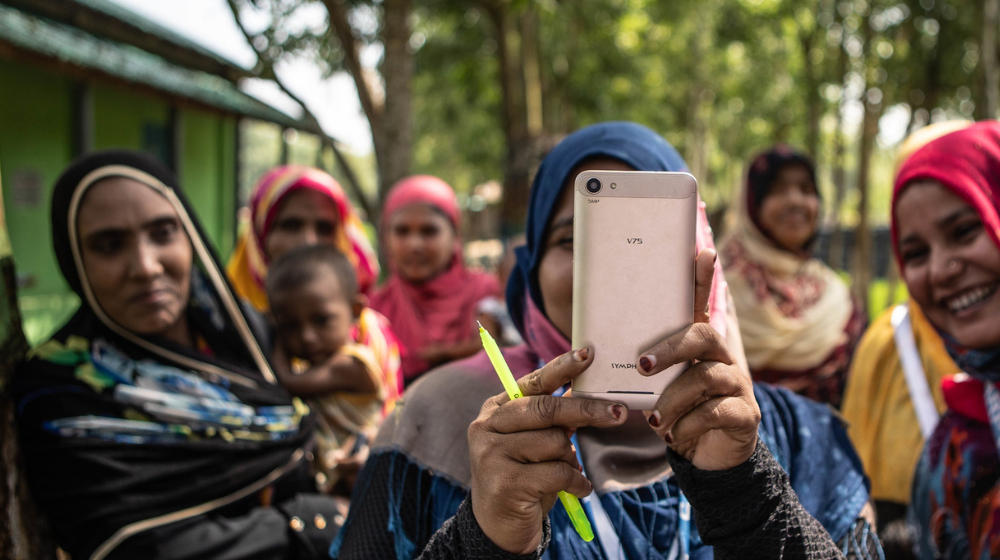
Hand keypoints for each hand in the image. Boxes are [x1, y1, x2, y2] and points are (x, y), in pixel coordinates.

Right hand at [468, 348, 626, 553]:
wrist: (498, 527)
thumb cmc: (524, 477)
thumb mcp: (534, 444)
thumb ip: (551, 420)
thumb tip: (588, 395)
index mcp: (495, 409)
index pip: (532, 382)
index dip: (562, 367)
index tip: (588, 354)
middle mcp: (487, 426)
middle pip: (546, 409)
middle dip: (587, 410)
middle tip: (618, 414)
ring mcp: (491, 454)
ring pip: (555, 442)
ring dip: (571, 459)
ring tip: (568, 472)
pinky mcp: (505, 482)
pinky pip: (559, 472)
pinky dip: (577, 482)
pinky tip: (577, 489)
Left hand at [638, 248, 760, 470]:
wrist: (707, 458)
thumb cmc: (676, 415)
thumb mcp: (655, 392)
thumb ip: (638, 373)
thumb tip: (587, 361)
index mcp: (698, 348)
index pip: (700, 307)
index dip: (702, 280)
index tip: (703, 253)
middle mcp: (723, 358)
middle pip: (703, 336)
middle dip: (671, 349)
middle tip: (642, 366)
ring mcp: (738, 384)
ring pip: (706, 378)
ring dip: (673, 400)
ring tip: (654, 421)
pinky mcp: (745, 413)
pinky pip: (717, 412)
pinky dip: (689, 425)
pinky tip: (675, 435)